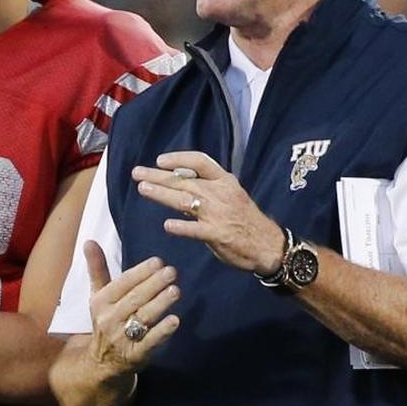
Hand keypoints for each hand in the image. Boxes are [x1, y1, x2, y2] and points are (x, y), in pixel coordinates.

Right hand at [84, 241, 180, 374]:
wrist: (101, 362)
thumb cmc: (106, 320)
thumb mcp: (98, 295)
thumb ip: (97, 268)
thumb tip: (89, 241)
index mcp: (100, 302)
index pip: (122, 284)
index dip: (140, 272)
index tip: (158, 261)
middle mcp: (109, 319)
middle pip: (134, 299)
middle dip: (154, 284)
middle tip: (172, 271)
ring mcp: (121, 338)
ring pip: (143, 318)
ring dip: (160, 304)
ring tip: (176, 290)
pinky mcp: (135, 355)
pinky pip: (149, 342)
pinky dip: (162, 331)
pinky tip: (175, 320)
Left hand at [132, 151, 284, 274]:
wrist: (269, 246)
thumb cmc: (246, 220)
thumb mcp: (231, 195)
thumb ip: (207, 189)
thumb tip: (179, 183)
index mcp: (224, 181)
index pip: (200, 161)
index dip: (178, 159)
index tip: (160, 160)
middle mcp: (220, 193)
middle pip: (184, 180)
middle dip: (158, 176)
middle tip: (137, 173)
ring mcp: (218, 214)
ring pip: (185, 200)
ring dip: (162, 194)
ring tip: (143, 189)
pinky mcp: (218, 234)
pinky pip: (196, 230)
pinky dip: (182, 227)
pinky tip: (167, 225)